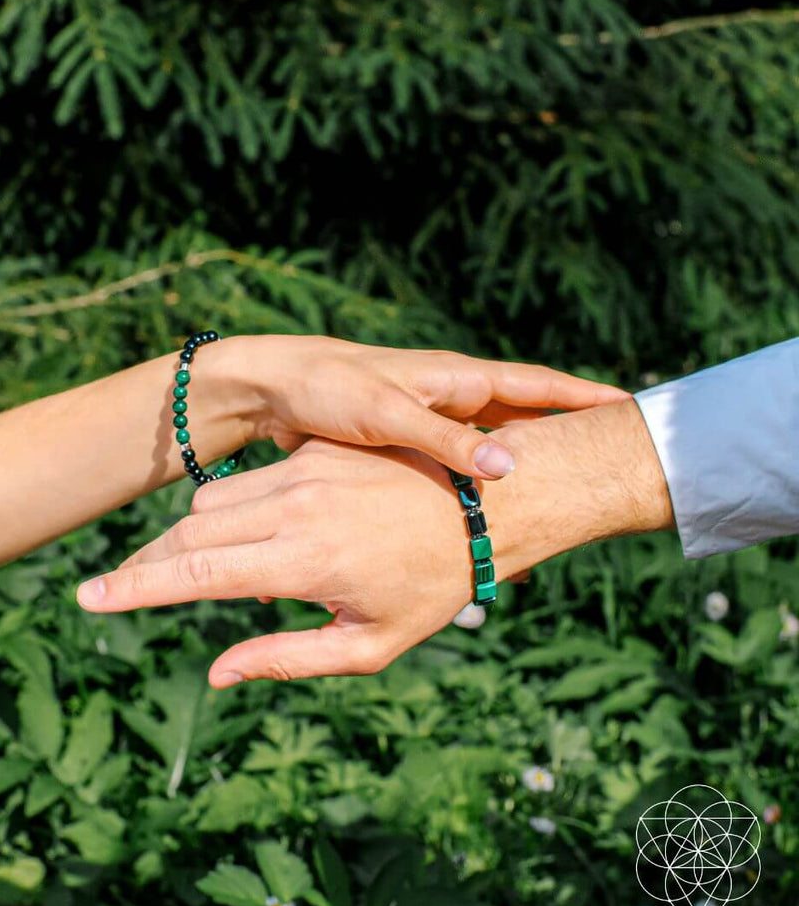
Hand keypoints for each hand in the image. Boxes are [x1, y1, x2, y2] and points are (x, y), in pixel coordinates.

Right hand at [76, 399, 672, 686]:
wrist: (488, 506)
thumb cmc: (433, 588)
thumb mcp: (367, 645)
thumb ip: (285, 657)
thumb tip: (217, 674)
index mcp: (303, 561)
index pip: (193, 573)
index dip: (134, 588)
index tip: (89, 597)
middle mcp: (293, 506)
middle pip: (187, 532)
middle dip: (147, 564)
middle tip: (120, 588)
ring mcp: (302, 470)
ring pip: (212, 502)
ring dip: (189, 538)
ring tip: (186, 573)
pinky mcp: (313, 450)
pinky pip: (248, 481)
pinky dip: (232, 513)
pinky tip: (250, 542)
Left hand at [214, 334, 627, 479]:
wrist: (273, 390)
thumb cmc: (329, 389)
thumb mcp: (389, 413)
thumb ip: (446, 441)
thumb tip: (511, 466)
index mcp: (460, 381)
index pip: (540, 387)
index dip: (586, 399)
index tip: (632, 411)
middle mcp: (455, 400)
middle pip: (528, 422)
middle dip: (566, 444)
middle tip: (611, 469)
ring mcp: (435, 425)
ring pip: (495, 453)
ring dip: (527, 476)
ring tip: (566, 508)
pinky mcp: (409, 449)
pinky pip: (460, 473)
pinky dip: (481, 494)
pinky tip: (490, 525)